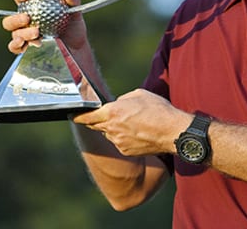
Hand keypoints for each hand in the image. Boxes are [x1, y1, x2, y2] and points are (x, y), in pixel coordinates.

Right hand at [1, 0, 88, 54]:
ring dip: (18, 23)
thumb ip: (73, 0)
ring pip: (10, 23)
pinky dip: (16, 44)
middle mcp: (27, 9)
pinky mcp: (24, 42)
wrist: (74, 43)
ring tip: (35, 30)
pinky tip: (25, 44)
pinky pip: (14, 45)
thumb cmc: (71, 22)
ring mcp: (22, 26)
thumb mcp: (75, 10)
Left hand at [72, 89, 191, 156]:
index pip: (87, 116)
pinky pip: (119, 142)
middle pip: (96, 125)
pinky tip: (138, 132)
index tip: (73, 114)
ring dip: (114, 128)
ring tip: (133, 123)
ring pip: (109, 133)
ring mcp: (118, 141)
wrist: (173, 132)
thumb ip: (122, 100)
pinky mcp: (125, 150)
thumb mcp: (139, 95)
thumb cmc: (159, 110)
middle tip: (107, 115)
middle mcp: (112, 128)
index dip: (78, 116)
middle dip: (98, 120)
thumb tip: (116, 105)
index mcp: (113, 112)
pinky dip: (124, 137)